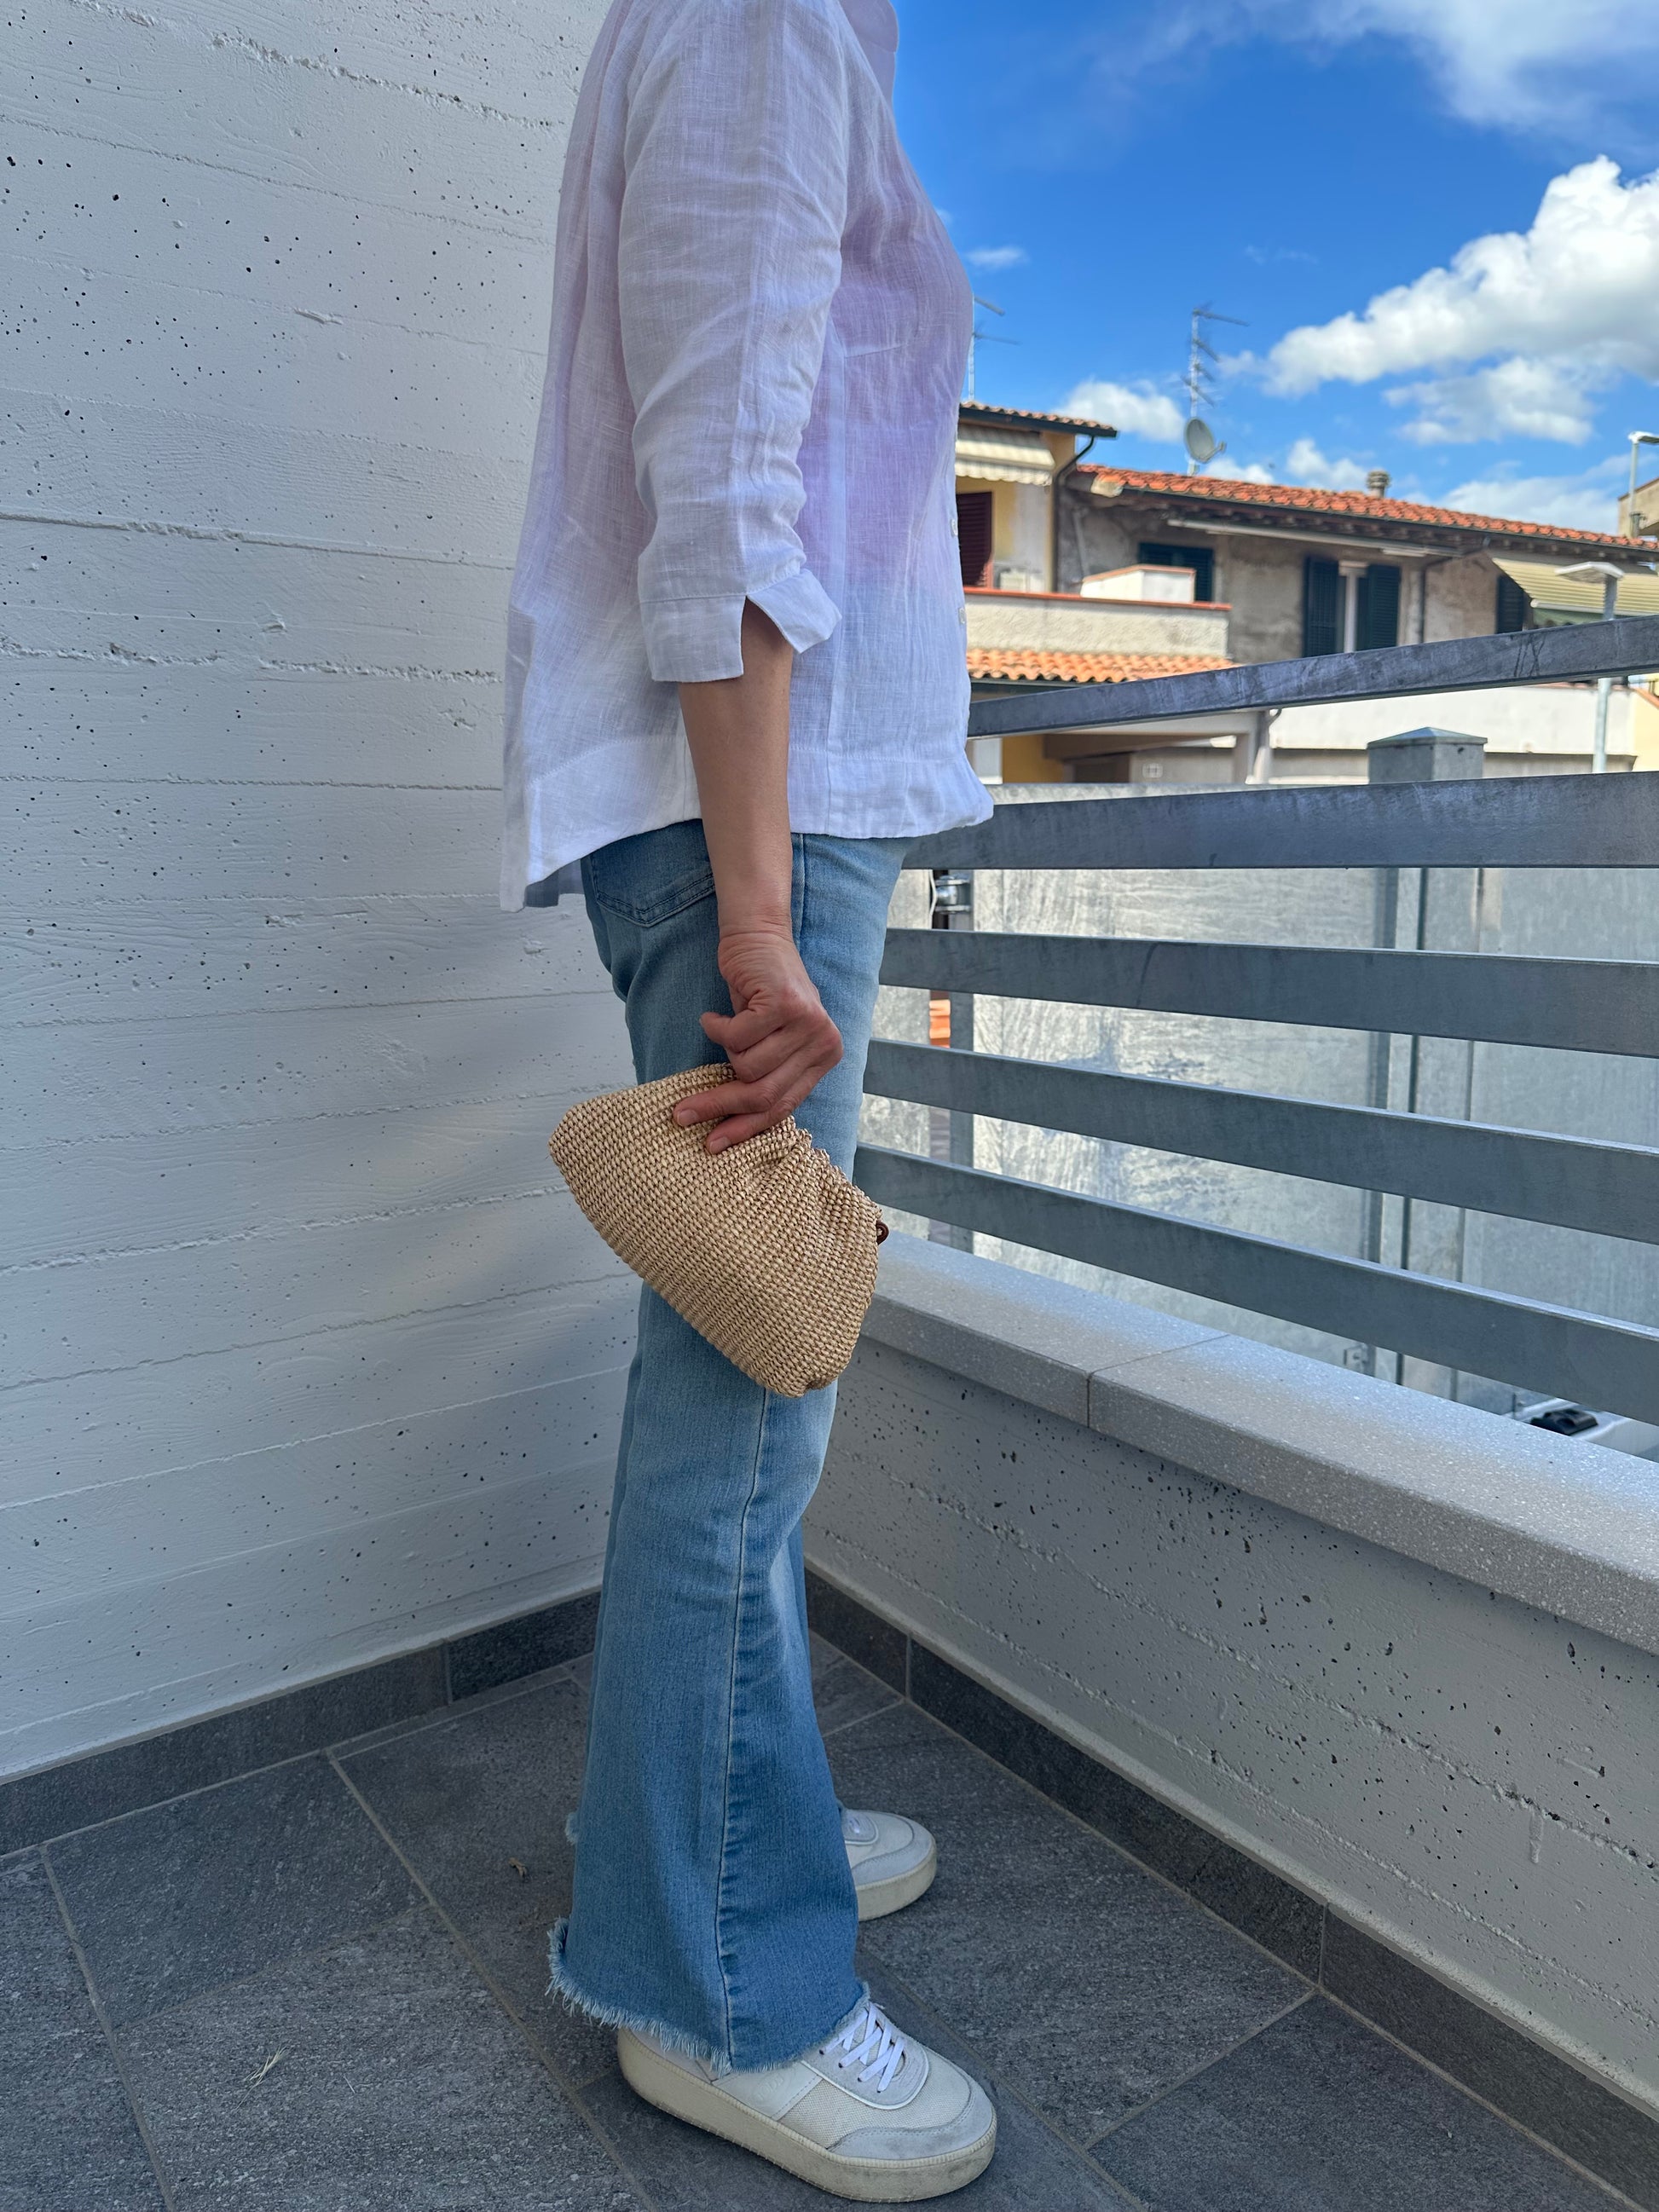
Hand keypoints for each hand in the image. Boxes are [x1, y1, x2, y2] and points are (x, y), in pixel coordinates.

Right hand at [672, 926, 841, 1151]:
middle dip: (719, 1107)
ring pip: (745, 1066)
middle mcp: (823, 1042)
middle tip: (683, 1114)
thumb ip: (769, 1075)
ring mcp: (808, 1022)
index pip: (782, 1107)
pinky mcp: (785, 1003)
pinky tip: (715, 1015)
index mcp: (825, 1058)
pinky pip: (734, 1036)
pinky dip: (715, 1027)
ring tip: (725, 1027)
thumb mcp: (775, 1039)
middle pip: (763, 1094)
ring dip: (723, 1050)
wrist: (758, 936)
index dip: (745, 1128)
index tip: (713, 1143)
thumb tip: (733, 1126)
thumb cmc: (761, 990)